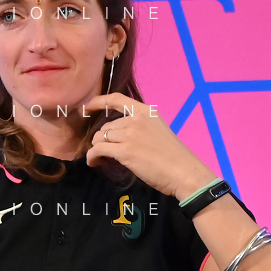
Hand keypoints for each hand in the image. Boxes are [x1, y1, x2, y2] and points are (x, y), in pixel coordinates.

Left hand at [83, 92, 217, 200]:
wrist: (182, 172)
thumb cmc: (173, 156)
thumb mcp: (158, 131)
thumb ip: (140, 128)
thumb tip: (120, 136)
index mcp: (146, 112)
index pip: (117, 99)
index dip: (99, 101)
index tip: (87, 106)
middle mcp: (136, 120)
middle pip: (106, 126)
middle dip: (102, 139)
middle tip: (104, 151)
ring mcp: (129, 134)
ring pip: (100, 138)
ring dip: (97, 148)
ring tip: (99, 158)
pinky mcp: (124, 151)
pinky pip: (98, 149)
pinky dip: (92, 156)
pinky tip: (94, 162)